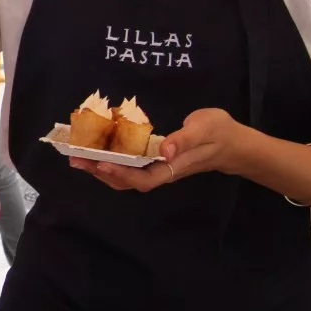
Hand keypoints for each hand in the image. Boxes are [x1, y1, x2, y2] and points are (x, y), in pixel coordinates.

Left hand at [70, 108, 253, 192]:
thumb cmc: (219, 133)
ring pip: (127, 176)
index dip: (120, 174)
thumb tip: (164, 150)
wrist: (234, 143)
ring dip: (102, 168)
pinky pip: (130, 166)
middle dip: (101, 172)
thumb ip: (184, 139)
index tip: (100, 162)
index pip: (143, 179)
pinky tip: (97, 151)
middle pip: (128, 181)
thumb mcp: (204, 129)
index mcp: (173, 167)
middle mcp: (162, 171)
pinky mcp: (156, 160)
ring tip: (79, 158)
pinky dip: (112, 161)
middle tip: (76, 160)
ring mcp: (158, 168)